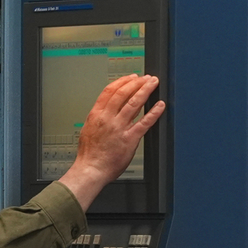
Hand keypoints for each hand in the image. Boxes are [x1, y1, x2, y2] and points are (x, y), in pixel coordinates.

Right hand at [57, 74, 165, 209]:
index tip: (131, 78)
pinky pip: (144, 122)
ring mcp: (119, 128)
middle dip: (136, 83)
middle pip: (123, 94)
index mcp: (96, 115)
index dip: (123, 82)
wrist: (91, 170)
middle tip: (146, 78)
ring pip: (134, 103)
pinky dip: (154, 112)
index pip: (109, 91)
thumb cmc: (89, 154)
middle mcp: (107, 119)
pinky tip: (160, 105)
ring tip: (153, 84)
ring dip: (145, 91)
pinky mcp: (130, 139)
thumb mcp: (87, 130)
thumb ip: (98, 118)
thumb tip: (105, 109)